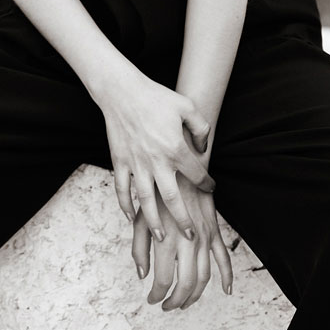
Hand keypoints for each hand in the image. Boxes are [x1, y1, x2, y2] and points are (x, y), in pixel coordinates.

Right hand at [98, 68, 214, 240]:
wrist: (122, 91)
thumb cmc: (156, 97)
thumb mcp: (187, 106)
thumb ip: (201, 128)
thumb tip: (203, 148)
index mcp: (175, 149)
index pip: (196, 174)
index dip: (206, 183)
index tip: (210, 188)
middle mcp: (156, 161)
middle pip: (172, 199)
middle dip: (183, 220)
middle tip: (190, 235)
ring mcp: (136, 164)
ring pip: (146, 201)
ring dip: (154, 221)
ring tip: (160, 237)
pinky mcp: (119, 161)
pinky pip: (122, 189)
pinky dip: (126, 205)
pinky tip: (131, 216)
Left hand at [132, 173, 232, 309]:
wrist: (180, 168)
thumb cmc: (156, 192)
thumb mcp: (140, 219)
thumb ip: (140, 249)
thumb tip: (142, 276)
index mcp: (167, 240)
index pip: (164, 280)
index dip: (157, 295)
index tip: (152, 298)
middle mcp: (188, 241)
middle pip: (187, 284)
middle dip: (176, 301)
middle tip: (167, 306)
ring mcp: (204, 237)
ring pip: (205, 276)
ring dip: (196, 295)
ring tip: (185, 302)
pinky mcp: (214, 230)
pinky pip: (224, 257)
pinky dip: (227, 276)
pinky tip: (226, 290)